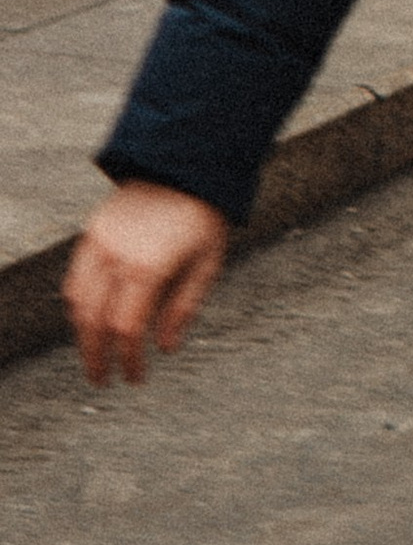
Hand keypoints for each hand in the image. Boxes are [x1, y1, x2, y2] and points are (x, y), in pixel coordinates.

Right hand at [63, 182, 233, 388]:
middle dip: (95, 356)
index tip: (134, 376)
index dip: (127, 359)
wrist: (184, 166)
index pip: (126, 329)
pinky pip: (74, 278)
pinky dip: (78, 305)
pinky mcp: (91, 233)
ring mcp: (99, 244)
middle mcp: (116, 257)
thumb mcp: (207, 265)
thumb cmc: (203, 216)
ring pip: (77, 301)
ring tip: (96, 353)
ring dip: (82, 333)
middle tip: (103, 378)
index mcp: (148, 268)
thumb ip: (184, 308)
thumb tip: (166, 348)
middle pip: (93, 321)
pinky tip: (89, 318)